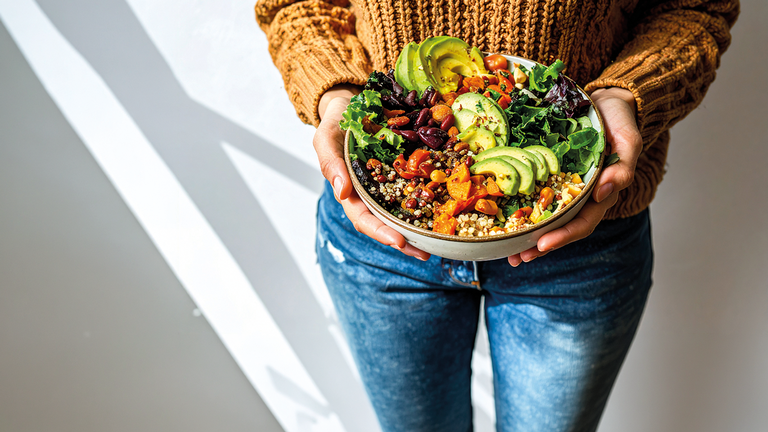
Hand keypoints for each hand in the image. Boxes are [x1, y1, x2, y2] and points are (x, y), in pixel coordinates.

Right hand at [315, 86, 430, 260]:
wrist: (354, 102)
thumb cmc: (337, 122)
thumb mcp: (326, 137)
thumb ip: (330, 163)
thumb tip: (341, 191)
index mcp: (351, 191)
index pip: (363, 218)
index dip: (380, 232)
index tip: (398, 241)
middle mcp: (372, 193)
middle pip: (387, 224)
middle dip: (405, 241)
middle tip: (425, 253)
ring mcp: (390, 183)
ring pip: (405, 211)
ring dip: (421, 229)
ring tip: (440, 242)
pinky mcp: (406, 171)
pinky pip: (419, 187)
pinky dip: (432, 199)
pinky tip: (448, 208)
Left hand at [507, 87, 641, 266]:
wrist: (606, 101)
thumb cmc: (620, 121)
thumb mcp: (628, 140)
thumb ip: (622, 167)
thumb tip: (604, 192)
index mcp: (599, 195)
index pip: (582, 223)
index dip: (563, 236)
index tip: (542, 245)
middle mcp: (578, 196)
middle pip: (557, 228)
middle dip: (537, 245)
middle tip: (517, 258)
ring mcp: (560, 185)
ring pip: (541, 216)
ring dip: (523, 234)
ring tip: (503, 249)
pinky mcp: (545, 173)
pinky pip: (529, 191)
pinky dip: (514, 204)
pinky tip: (496, 213)